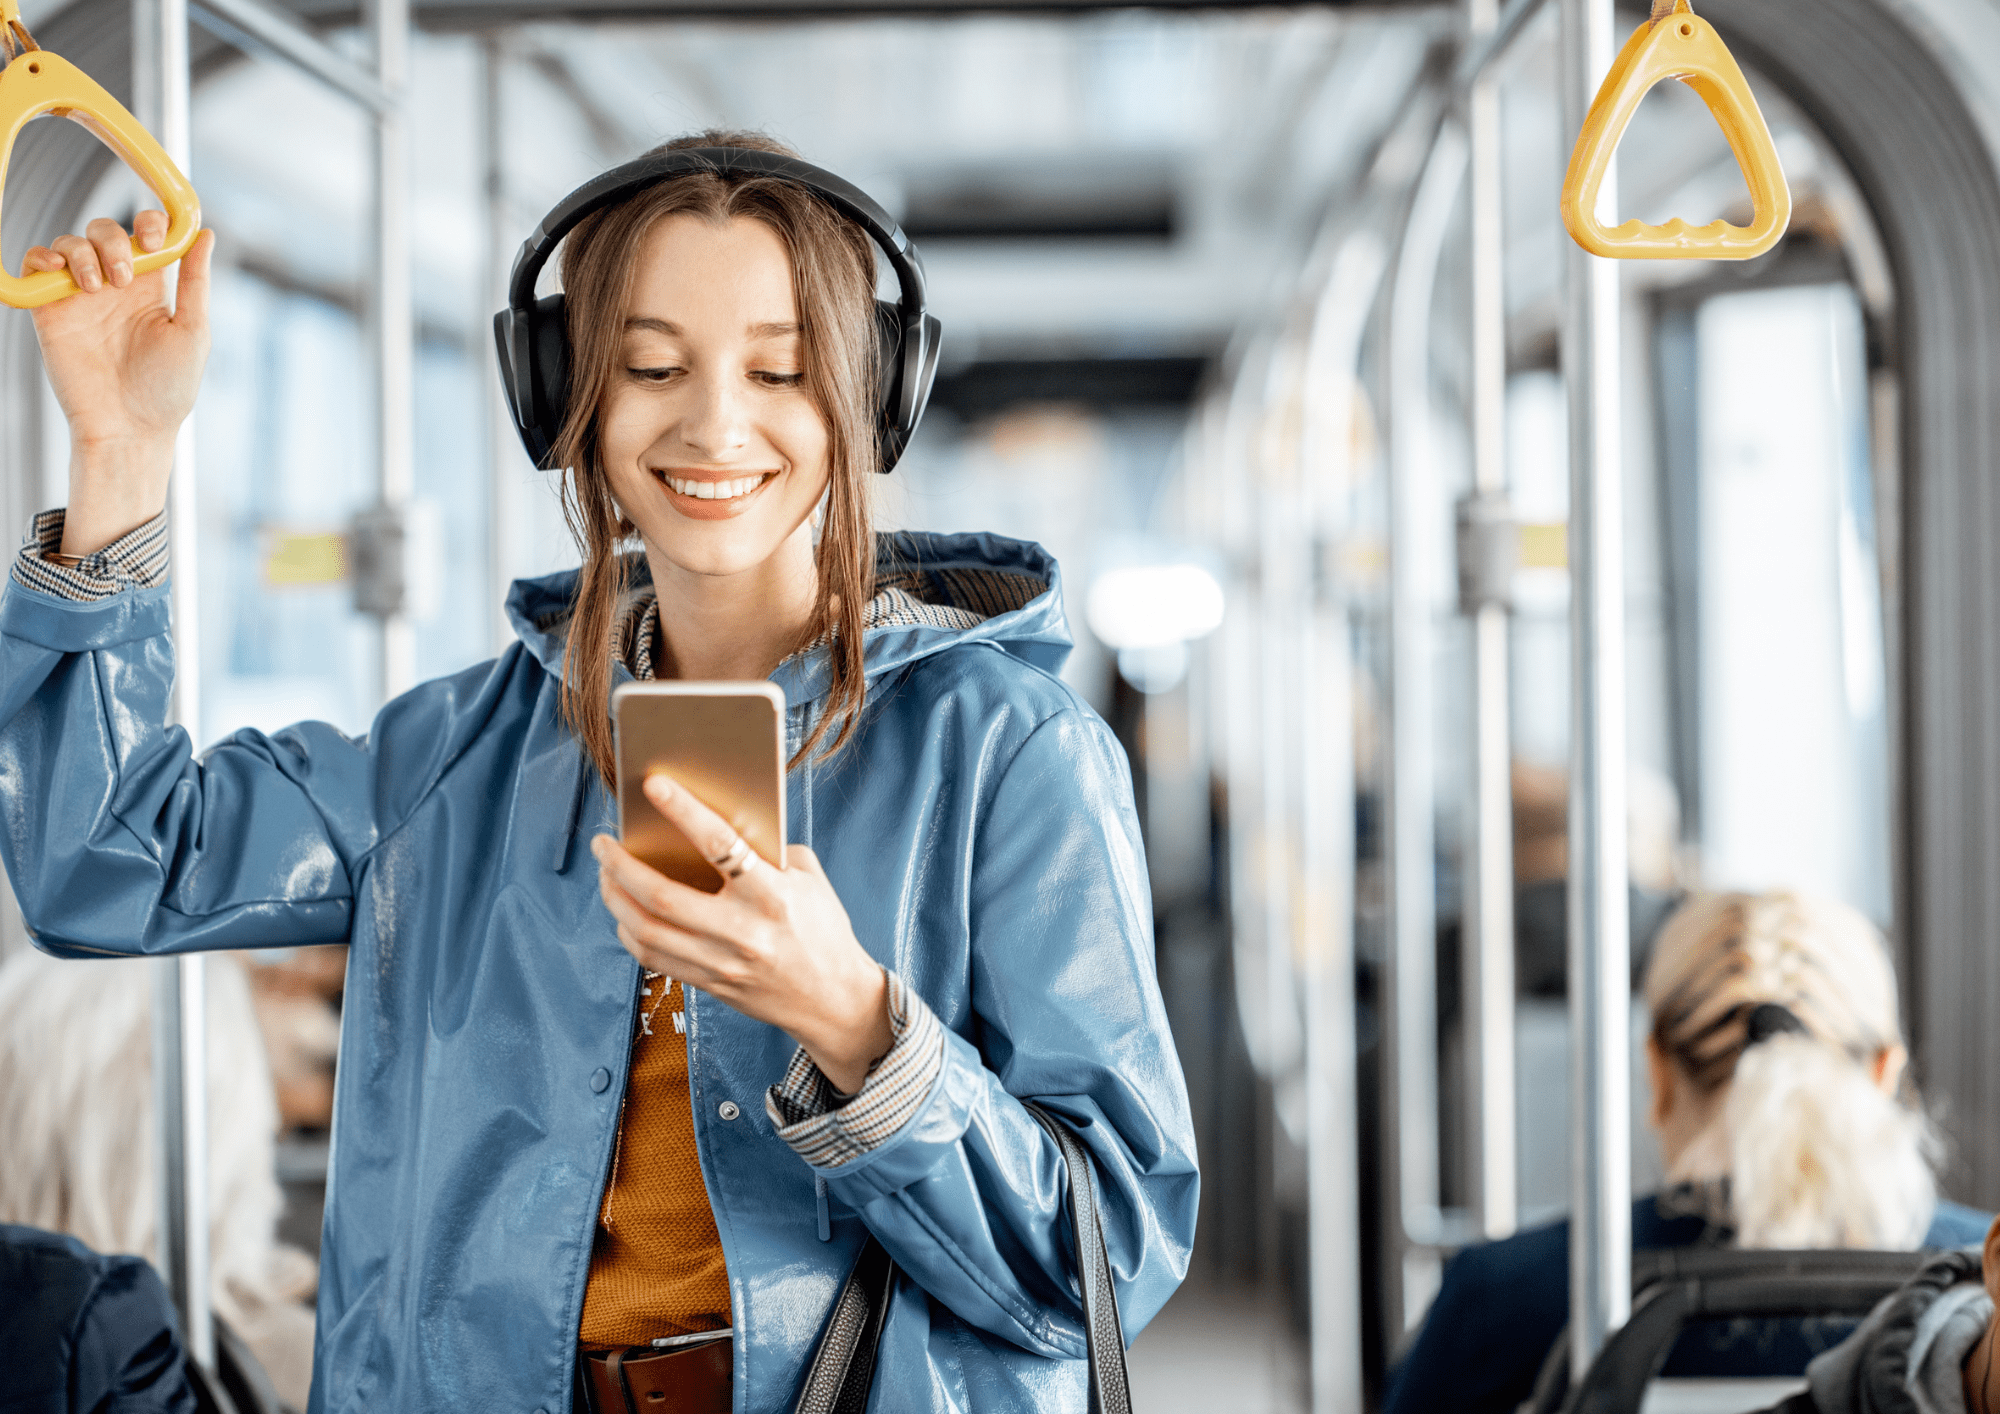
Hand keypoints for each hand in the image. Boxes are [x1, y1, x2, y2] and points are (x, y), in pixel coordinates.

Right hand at [24, 212, 214, 554]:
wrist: (129, 428)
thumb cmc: (167, 389)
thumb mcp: (192, 330)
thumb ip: (195, 281)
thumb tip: (205, 234)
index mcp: (153, 288)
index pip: (147, 235)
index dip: (150, 223)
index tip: (154, 237)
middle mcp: (116, 287)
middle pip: (105, 230)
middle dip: (114, 240)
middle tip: (124, 276)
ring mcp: (81, 297)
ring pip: (71, 243)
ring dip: (84, 252)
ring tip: (97, 287)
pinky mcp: (51, 310)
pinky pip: (36, 266)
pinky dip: (41, 257)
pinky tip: (58, 271)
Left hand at [592, 773, 892, 1093]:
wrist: (834, 999)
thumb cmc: (823, 929)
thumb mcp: (807, 879)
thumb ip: (767, 851)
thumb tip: (719, 824)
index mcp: (772, 894)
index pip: (719, 844)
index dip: (683, 811)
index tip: (654, 785)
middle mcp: (743, 931)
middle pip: (662, 896)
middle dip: (621, 865)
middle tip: (604, 842)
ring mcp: (722, 962)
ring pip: (647, 931)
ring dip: (615, 897)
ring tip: (606, 873)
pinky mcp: (710, 983)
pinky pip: (653, 958)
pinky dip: (629, 930)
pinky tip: (625, 911)